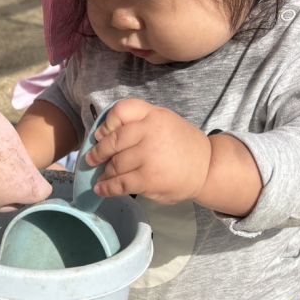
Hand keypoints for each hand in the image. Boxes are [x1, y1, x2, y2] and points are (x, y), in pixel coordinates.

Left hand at [85, 99, 211, 204]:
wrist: (207, 167)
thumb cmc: (180, 143)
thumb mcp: (163, 120)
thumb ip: (138, 121)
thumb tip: (102, 134)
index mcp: (153, 115)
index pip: (121, 111)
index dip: (106, 124)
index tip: (100, 135)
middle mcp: (150, 132)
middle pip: (112, 141)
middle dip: (99, 152)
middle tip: (92, 159)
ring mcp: (149, 156)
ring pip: (114, 164)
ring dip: (104, 172)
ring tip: (101, 176)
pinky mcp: (148, 179)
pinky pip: (119, 183)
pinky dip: (106, 187)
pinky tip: (101, 188)